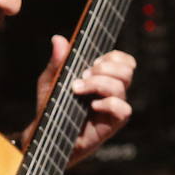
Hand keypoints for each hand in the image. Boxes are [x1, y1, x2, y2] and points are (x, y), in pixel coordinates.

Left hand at [23, 35, 134, 165]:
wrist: (47, 134)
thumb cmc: (52, 108)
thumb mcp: (50, 82)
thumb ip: (57, 62)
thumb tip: (58, 39)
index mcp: (102, 77)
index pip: (121, 59)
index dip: (111, 57)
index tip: (90, 63)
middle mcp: (111, 90)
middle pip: (127, 68)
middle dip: (104, 68)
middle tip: (83, 76)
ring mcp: (114, 106)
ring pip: (122, 85)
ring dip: (99, 83)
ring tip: (78, 90)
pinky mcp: (114, 123)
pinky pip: (124, 109)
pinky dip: (108, 104)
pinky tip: (92, 106)